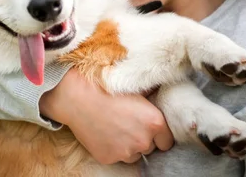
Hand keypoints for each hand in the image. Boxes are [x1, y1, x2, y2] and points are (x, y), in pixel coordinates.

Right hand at [40, 68, 173, 163]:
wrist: (78, 97)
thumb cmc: (106, 87)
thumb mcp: (135, 87)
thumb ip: (152, 95)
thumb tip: (161, 92)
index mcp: (154, 122)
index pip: (167, 141)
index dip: (158, 134)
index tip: (149, 127)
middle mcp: (143, 140)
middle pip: (149, 147)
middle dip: (141, 138)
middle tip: (127, 123)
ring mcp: (125, 152)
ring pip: (133, 154)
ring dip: (127, 145)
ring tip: (114, 127)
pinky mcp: (109, 158)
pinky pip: (116, 157)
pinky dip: (111, 148)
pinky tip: (103, 132)